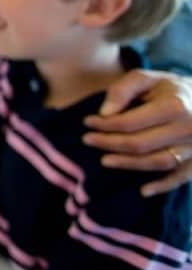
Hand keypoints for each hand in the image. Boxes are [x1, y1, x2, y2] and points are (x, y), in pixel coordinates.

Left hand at [83, 69, 191, 195]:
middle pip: (141, 144)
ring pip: (158, 162)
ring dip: (129, 164)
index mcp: (175, 106)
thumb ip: (123, 90)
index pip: (131, 122)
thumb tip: (104, 113)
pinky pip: (181, 178)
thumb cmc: (169, 88)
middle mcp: (189, 129)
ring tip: (104, 160)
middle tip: (88, 141)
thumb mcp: (146, 78)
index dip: (105, 125)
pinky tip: (143, 190)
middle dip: (110, 144)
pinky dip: (163, 186)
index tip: (87, 122)